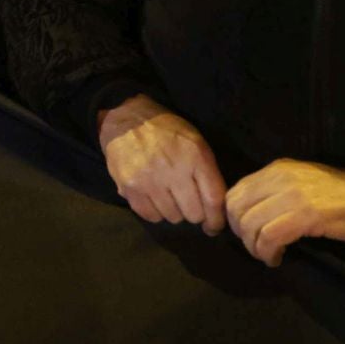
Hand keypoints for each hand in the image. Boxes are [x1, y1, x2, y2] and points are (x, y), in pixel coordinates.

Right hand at [96, 95, 225, 232]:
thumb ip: (208, 172)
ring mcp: (150, 180)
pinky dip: (155, 212)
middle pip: (193, 213)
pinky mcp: (130, 187)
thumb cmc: (167, 131)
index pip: (213, 199)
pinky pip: (151, 216)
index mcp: (195, 156)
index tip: (214, 225)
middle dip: (194, 213)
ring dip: (174, 211)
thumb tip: (215, 211)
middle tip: (188, 204)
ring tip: (168, 196)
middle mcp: (174, 170)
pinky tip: (154, 198)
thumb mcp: (196, 142)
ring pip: (172, 217)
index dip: (216, 219)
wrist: (127, 118)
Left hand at [223, 158, 344, 267]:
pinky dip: (268, 253)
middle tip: (258, 248)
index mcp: (277, 169)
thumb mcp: (301, 184)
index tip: (247, 235)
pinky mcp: (306, 215)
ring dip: (254, 247)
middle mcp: (280, 177)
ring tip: (269, 255)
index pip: (235, 192)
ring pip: (250, 225)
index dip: (234, 218)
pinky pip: (270, 237)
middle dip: (241, 234)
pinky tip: (277, 259)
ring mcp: (292, 195)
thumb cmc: (342, 197)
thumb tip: (250, 214)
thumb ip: (274, 192)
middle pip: (236, 209)